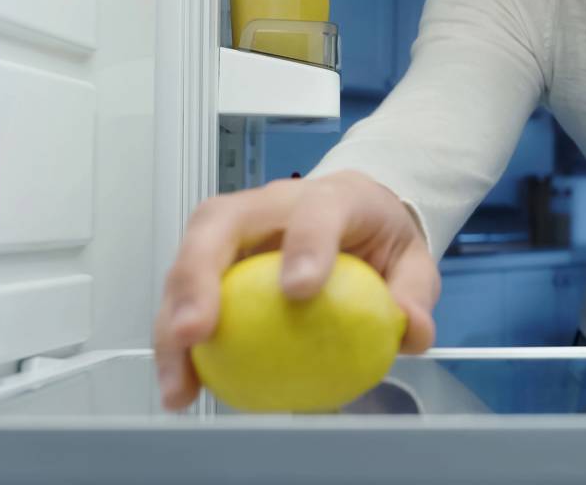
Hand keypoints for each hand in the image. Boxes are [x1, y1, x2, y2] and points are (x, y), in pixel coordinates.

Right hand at [153, 170, 438, 410]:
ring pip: (186, 260)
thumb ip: (413, 293)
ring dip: (172, 322)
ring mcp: (234, 227)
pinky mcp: (212, 257)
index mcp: (330, 197)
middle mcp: (271, 204)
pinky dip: (177, 343)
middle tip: (196, 333)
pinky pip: (185, 296)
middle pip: (220, 223)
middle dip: (198, 275)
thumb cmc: (375, 232)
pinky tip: (184, 389)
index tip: (299, 291)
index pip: (315, 212)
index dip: (306, 246)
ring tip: (179, 383)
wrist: (352, 210)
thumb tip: (411, 331)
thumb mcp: (410, 259)